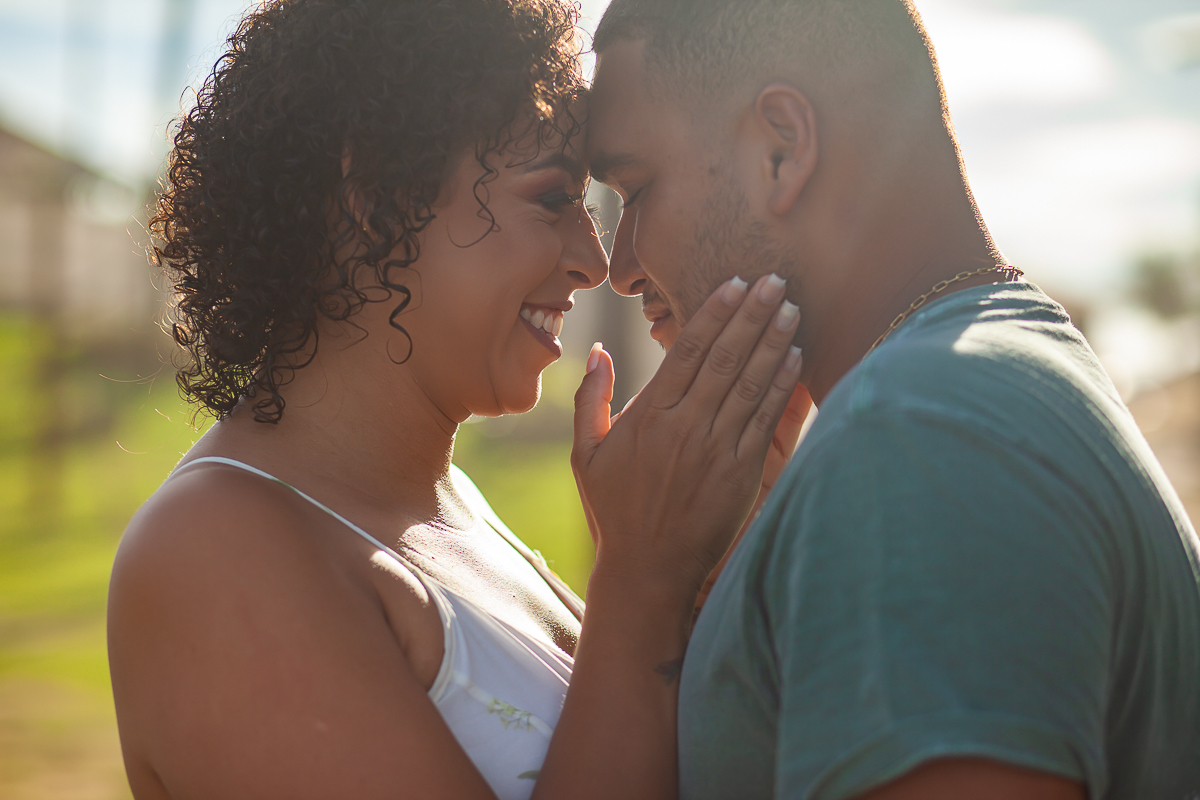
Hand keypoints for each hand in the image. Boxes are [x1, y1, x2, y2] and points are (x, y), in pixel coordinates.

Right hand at [572, 274, 804, 598]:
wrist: (648, 569)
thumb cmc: (615, 510)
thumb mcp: (585, 454)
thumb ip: (591, 399)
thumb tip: (598, 350)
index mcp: (648, 416)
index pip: (686, 351)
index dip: (713, 314)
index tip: (734, 283)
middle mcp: (684, 427)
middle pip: (724, 358)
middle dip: (752, 314)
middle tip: (774, 279)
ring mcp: (715, 449)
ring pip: (750, 383)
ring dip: (773, 341)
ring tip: (791, 307)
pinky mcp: (741, 472)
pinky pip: (765, 419)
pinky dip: (782, 385)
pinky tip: (795, 356)